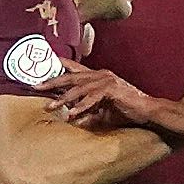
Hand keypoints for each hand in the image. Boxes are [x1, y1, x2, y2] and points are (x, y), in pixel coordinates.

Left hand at [40, 67, 157, 126]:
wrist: (147, 112)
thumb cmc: (126, 112)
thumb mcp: (101, 113)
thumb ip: (86, 113)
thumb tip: (71, 119)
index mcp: (98, 77)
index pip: (75, 69)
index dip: (60, 66)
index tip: (44, 64)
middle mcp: (100, 75)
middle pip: (71, 76)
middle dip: (52, 81)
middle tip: (36, 86)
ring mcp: (106, 80)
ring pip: (79, 88)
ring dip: (63, 98)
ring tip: (50, 106)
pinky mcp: (112, 89)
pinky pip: (92, 98)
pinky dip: (81, 107)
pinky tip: (72, 114)